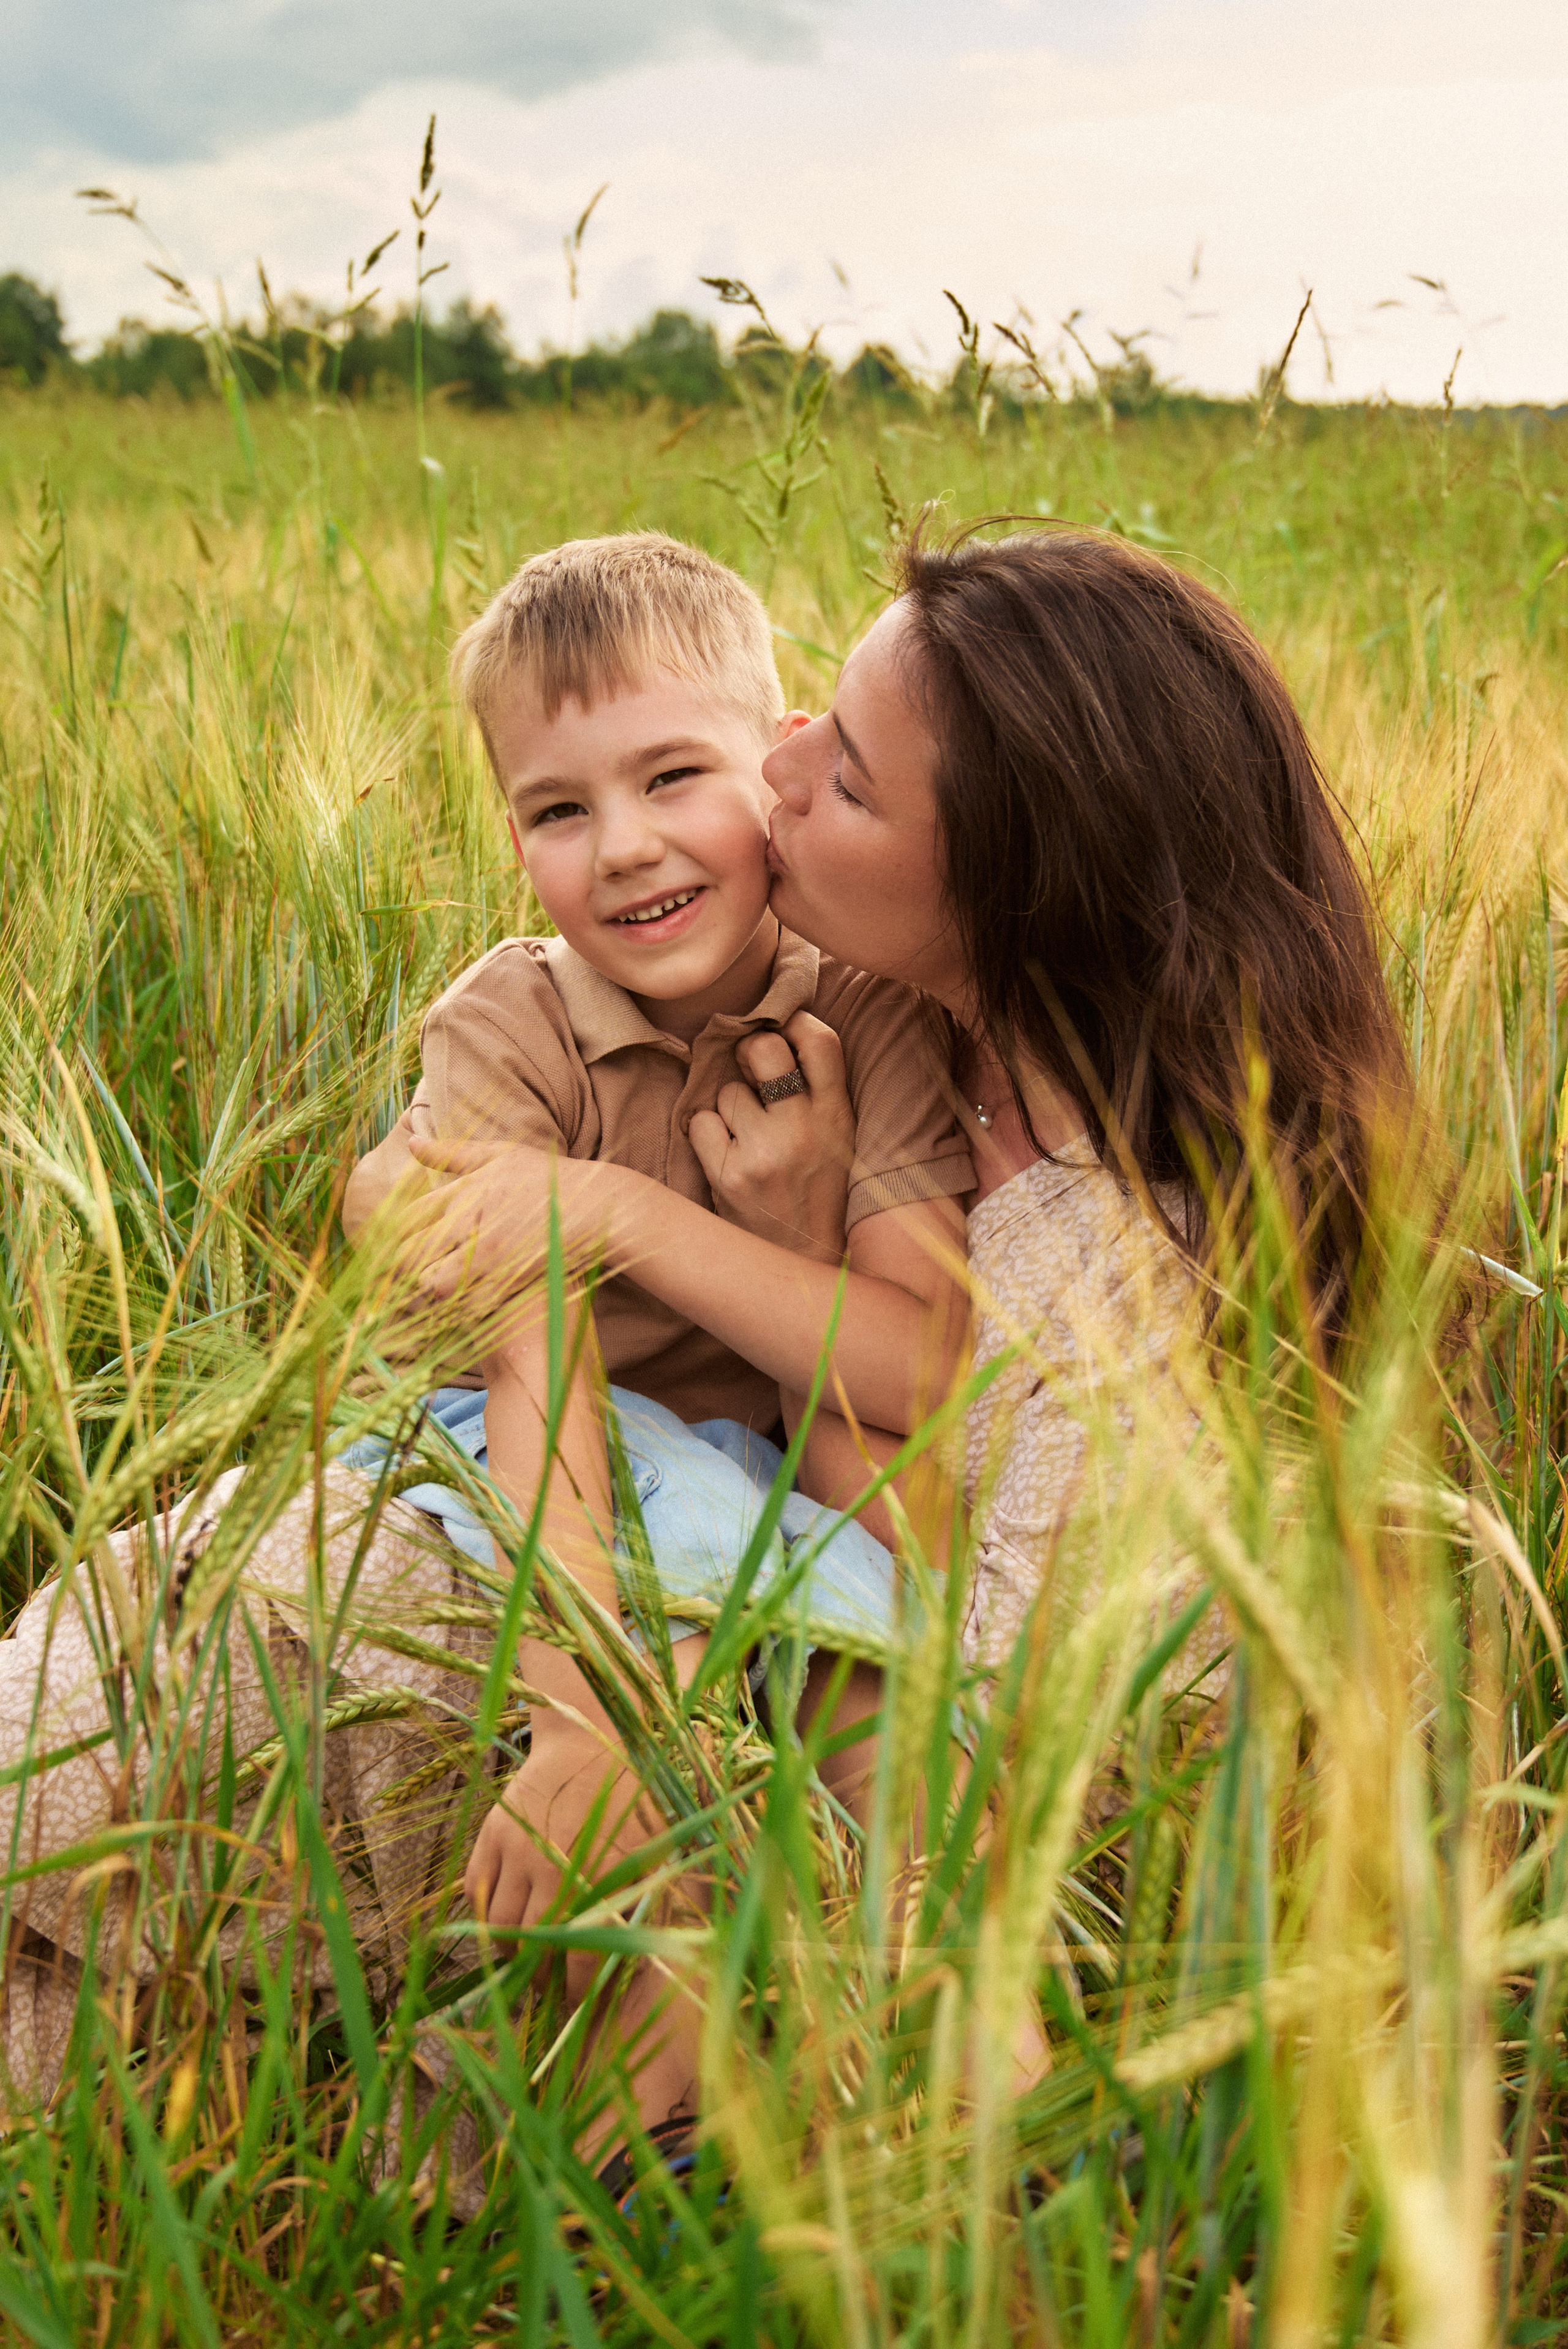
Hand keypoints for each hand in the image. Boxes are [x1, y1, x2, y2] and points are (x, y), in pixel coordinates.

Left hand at [395, 1137, 623, 1306]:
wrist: (594, 1206)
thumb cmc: (545, 1177)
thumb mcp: (499, 1154)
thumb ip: (452, 1152)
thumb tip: (411, 1140)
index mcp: (462, 1191)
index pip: (407, 1218)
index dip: (395, 1236)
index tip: (399, 1245)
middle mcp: (469, 1222)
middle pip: (411, 1254)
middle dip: (404, 1268)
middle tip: (412, 1273)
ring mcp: (487, 1253)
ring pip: (432, 1283)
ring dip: (430, 1289)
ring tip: (440, 1288)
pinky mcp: (507, 1278)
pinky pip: (466, 1302)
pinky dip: (459, 1306)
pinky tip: (466, 1300)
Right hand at [466, 1716, 656, 1999]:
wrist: (592, 1738)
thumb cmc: (634, 1799)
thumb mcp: (655, 1849)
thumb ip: (648, 1902)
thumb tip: (651, 1958)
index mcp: (601, 1874)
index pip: (579, 1957)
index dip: (573, 1992)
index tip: (574, 2005)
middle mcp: (555, 1865)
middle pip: (532, 1947)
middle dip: (536, 1978)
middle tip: (544, 1990)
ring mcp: (518, 1848)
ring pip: (498, 1925)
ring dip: (507, 1952)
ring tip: (521, 1962)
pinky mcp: (493, 1832)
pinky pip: (476, 1889)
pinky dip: (483, 1914)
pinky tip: (500, 1923)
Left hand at [689, 1011, 855, 1261]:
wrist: (803, 1263)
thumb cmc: (816, 1190)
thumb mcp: (838, 1137)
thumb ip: (818, 1088)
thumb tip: (776, 1028)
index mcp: (838, 1116)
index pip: (821, 1041)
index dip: (795, 1021)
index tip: (783, 1028)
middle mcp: (805, 1129)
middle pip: (763, 1047)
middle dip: (749, 1051)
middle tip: (750, 1070)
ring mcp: (764, 1152)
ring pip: (726, 1091)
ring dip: (729, 1107)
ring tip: (747, 1137)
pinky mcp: (728, 1175)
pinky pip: (700, 1122)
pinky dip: (707, 1134)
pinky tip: (726, 1155)